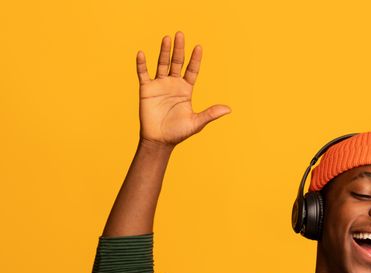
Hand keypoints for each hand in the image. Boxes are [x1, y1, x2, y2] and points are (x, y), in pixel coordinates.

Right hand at [136, 31, 230, 147]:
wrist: (160, 141)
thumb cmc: (178, 132)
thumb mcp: (196, 123)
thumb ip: (210, 114)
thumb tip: (229, 109)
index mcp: (186, 90)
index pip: (192, 70)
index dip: (195, 59)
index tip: (198, 47)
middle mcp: (173, 84)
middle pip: (177, 62)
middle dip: (179, 49)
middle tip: (180, 34)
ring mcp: (160, 85)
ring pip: (162, 64)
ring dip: (164, 51)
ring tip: (166, 38)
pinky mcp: (146, 89)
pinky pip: (143, 74)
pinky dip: (142, 64)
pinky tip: (142, 53)